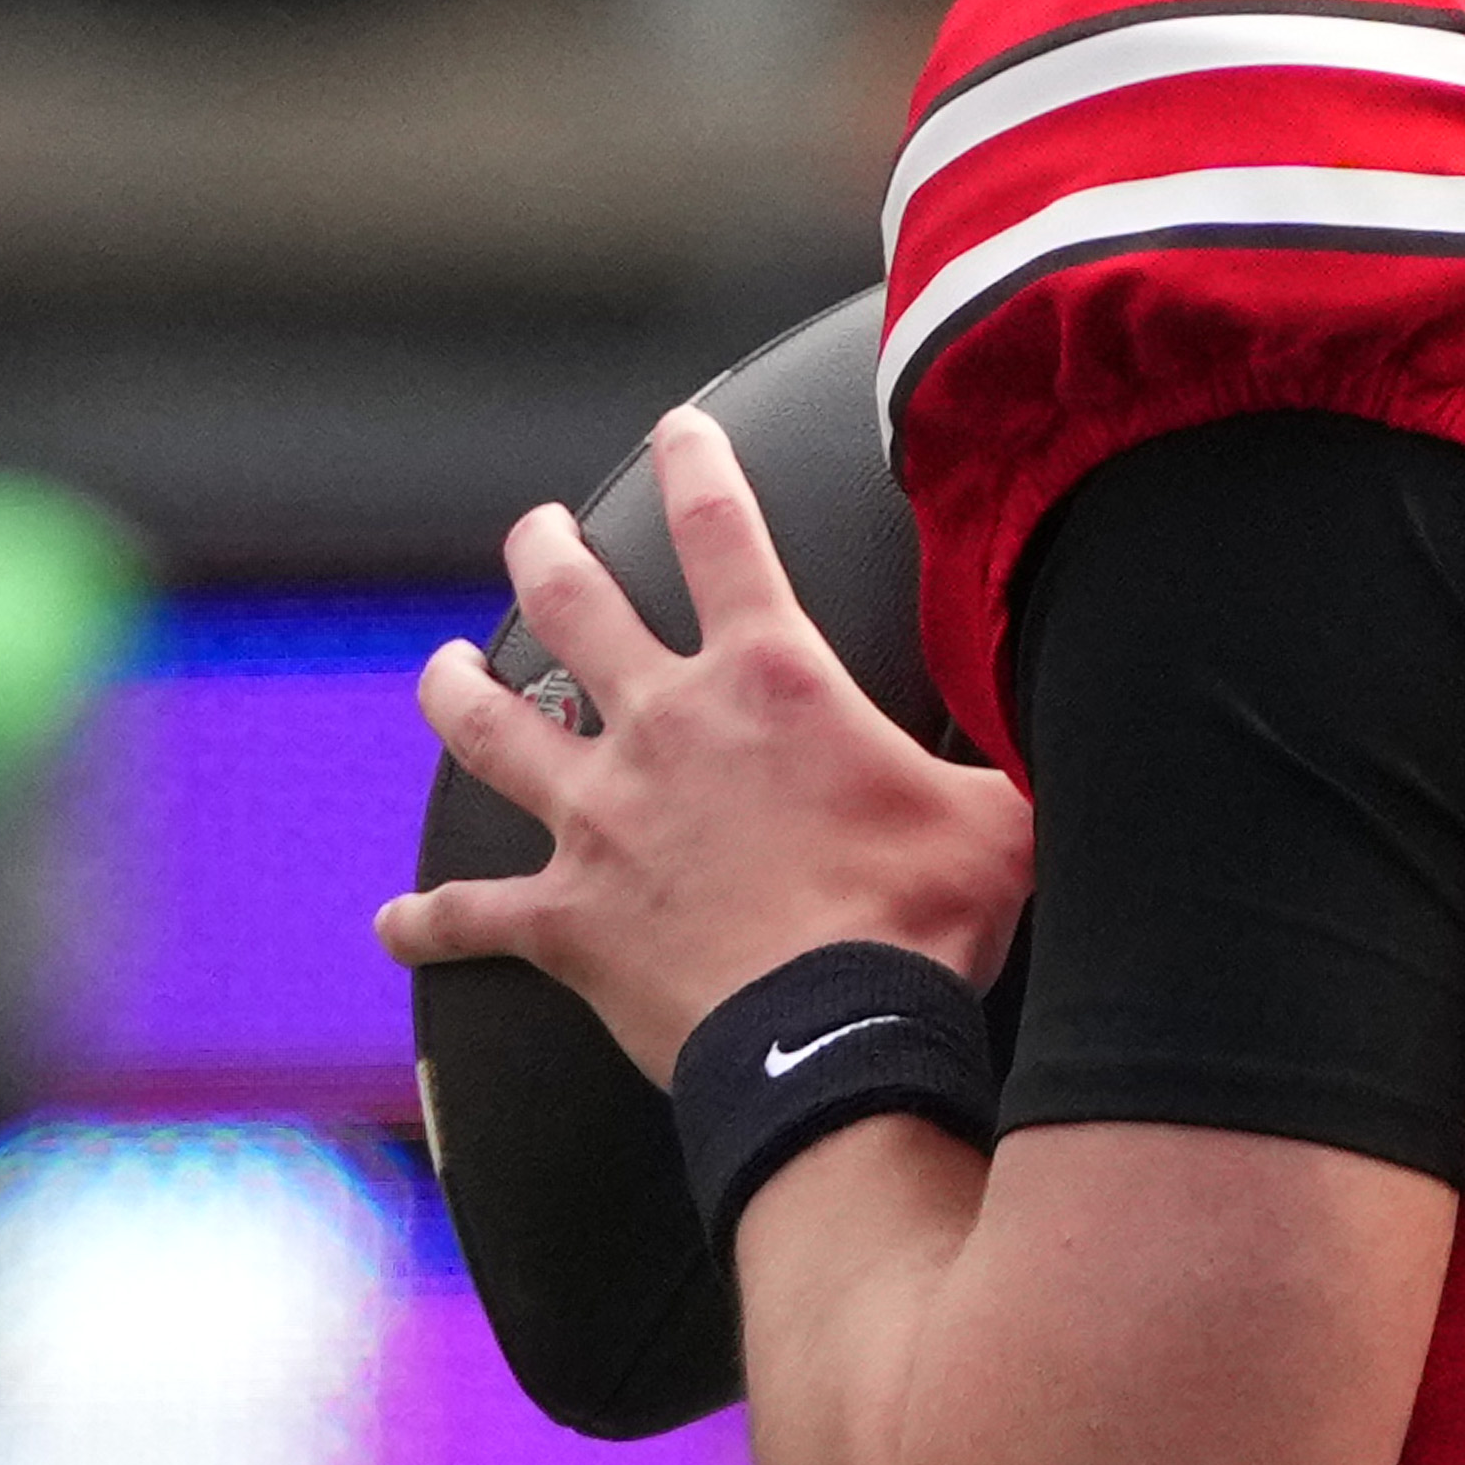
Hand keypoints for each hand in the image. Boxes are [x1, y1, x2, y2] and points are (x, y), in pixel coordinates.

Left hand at [379, 404, 1035, 1070]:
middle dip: (546, 552)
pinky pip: (471, 916)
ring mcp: (600, 818)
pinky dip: (428, 921)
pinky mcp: (566, 917)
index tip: (679, 429)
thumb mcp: (999, 811)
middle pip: (572, 604)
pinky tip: (394, 925)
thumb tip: (1070, 720)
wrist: (834, 1036)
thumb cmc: (923, 921)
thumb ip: (1005, 754)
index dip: (697, 461)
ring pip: (490, 728)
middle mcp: (663, 726)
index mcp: (768, 680)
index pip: (720, 530)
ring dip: (457, 693)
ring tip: (445, 671)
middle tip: (537, 531)